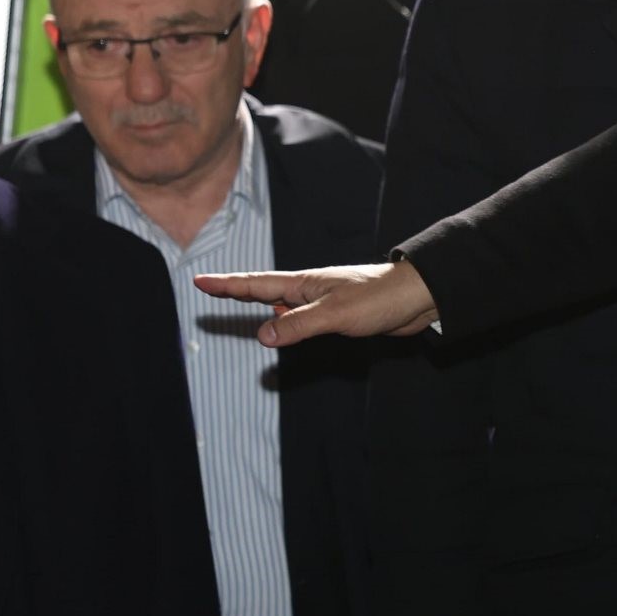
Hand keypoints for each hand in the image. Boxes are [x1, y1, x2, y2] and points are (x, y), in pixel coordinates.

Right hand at [195, 259, 437, 345]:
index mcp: (304, 284)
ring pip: (283, 306)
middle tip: (209, 289)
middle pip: (264, 291)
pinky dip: (287, 322)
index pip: (256, 284)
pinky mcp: (339, 315)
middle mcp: (310, 290)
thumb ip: (299, 325)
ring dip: (261, 306)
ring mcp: (324, 302)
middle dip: (236, 291)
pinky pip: (302, 319)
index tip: (199, 280)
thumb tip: (262, 335)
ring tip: (235, 299)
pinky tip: (285, 326)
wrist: (417, 297)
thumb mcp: (334, 315)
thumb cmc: (378, 299)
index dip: (226, 284)